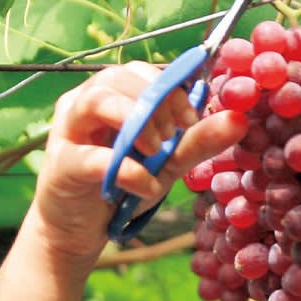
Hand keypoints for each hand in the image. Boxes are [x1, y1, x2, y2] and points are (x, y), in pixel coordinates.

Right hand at [26, 63, 246, 263]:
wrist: (83, 228)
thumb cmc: (123, 185)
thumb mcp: (168, 161)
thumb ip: (199, 140)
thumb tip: (239, 118)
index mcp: (113, 94)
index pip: (143, 72)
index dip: (171, 89)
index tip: (191, 119)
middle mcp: (85, 102)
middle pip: (117, 76)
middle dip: (154, 102)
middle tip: (172, 136)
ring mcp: (68, 131)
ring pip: (96, 101)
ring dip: (136, 122)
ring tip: (156, 151)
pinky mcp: (61, 165)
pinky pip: (92, 156)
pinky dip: (125, 170)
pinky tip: (145, 186)